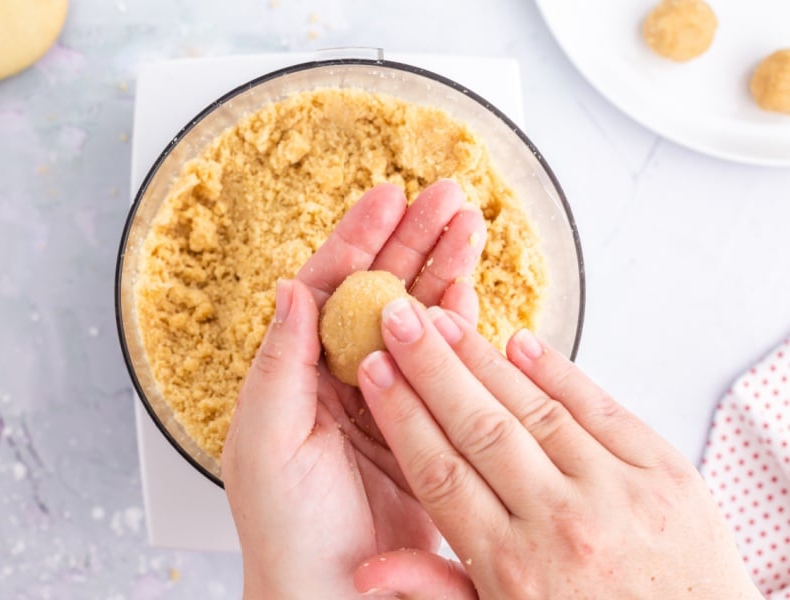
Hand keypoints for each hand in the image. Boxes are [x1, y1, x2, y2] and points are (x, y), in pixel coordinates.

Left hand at [222, 180, 486, 598]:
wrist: (334, 597)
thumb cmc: (286, 531)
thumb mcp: (267, 442)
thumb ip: (280, 364)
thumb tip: (289, 290)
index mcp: (295, 372)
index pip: (327, 287)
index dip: (359, 239)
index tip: (388, 197)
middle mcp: (338, 378)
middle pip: (378, 291)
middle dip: (414, 240)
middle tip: (450, 198)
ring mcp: (383, 398)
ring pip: (415, 319)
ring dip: (443, 272)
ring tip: (473, 229)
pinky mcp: (419, 424)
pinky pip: (442, 363)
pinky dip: (459, 327)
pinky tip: (473, 295)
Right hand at [355, 303, 761, 598]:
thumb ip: (439, 589)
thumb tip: (368, 571)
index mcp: (513, 570)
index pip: (440, 472)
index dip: (401, 414)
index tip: (375, 370)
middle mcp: (563, 524)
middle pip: (479, 427)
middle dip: (431, 366)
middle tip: (399, 318)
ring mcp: (618, 494)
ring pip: (533, 410)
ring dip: (483, 360)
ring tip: (445, 321)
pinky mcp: (666, 475)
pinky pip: (600, 409)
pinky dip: (558, 371)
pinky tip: (521, 343)